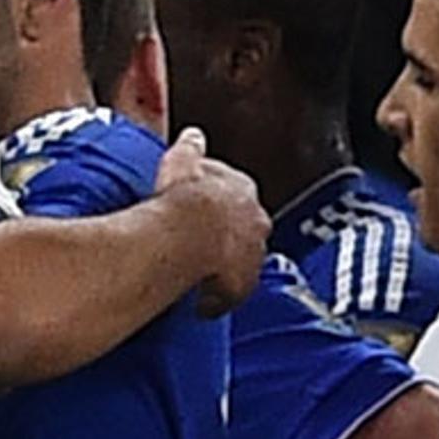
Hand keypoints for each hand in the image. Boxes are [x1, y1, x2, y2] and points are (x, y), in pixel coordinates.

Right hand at [153, 127, 266, 315]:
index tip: (205, 215)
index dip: (220, 208)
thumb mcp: (182, 160)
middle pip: (247, 231)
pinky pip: (231, 294)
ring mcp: (253, 255)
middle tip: (204, 247)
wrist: (187, 235)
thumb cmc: (184, 198)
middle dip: (229, 238)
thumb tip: (192, 136)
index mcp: (243, 189)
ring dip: (226, 269)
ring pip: (243, 264)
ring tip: (202, 275)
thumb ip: (190, 147)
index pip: (239, 198)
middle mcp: (256, 222)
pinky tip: (201, 302)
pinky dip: (218, 298)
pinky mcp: (243, 285)